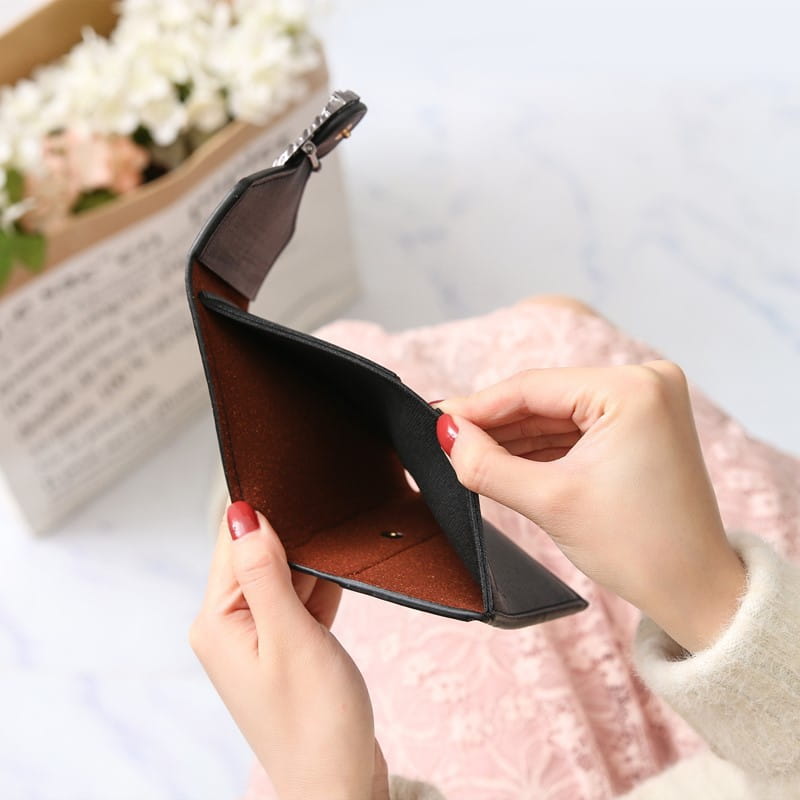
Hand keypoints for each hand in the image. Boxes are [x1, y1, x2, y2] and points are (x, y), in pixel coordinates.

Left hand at [190, 502, 388, 799]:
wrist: (339, 784)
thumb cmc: (315, 722)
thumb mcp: (290, 637)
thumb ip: (265, 572)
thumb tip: (242, 514)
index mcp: (215, 622)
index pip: (232, 544)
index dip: (266, 515)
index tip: (302, 497)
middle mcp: (227, 626)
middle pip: (257, 555)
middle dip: (294, 542)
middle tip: (329, 544)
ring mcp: (256, 636)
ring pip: (283, 574)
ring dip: (310, 567)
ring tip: (336, 574)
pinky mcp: (282, 645)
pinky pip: (298, 598)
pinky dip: (320, 589)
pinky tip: (338, 588)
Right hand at [434, 361, 746, 652]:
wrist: (696, 590)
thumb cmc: (641, 549)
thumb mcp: (550, 501)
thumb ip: (487, 463)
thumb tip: (447, 433)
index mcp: (633, 389)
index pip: (534, 388)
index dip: (478, 405)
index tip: (437, 416)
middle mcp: (645, 382)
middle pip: (545, 398)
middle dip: (495, 423)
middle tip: (447, 437)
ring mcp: (647, 403)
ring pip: (558, 413)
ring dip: (515, 435)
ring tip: (468, 451)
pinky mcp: (642, 425)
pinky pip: (577, 427)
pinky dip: (542, 445)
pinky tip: (504, 456)